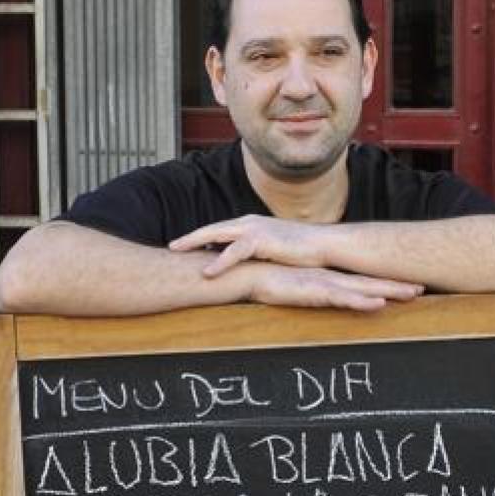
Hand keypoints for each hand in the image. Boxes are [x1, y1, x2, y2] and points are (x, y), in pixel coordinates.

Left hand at [169, 215, 330, 275]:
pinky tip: (206, 272)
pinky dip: (219, 262)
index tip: (185, 245)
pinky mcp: (261, 241)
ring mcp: (254, 229)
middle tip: (171, 246)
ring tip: (176, 251)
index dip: (201, 237)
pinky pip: (234, 252)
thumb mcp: (274, 249)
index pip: (220, 229)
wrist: (323, 244)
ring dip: (194, 242)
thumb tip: (247, 263)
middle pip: (212, 228)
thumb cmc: (303, 250)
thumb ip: (257, 253)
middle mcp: (249, 223)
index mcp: (252, 224)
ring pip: (216, 234)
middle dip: (190, 237)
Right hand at [247, 264, 422, 310]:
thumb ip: (309, 293)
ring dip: (389, 291)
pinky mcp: (315, 292)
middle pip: (372, 283)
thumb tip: (316, 297)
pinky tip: (379, 303)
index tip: (410, 285)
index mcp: (330, 280)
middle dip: (398, 285)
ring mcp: (326, 285)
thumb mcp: (296, 288)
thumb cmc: (269, 281)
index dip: (388, 283)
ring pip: (365, 289)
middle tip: (423, 286)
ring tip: (412, 293)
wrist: (247, 272)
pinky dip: (363, 301)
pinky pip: (343, 299)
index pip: (364, 282)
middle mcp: (332, 280)